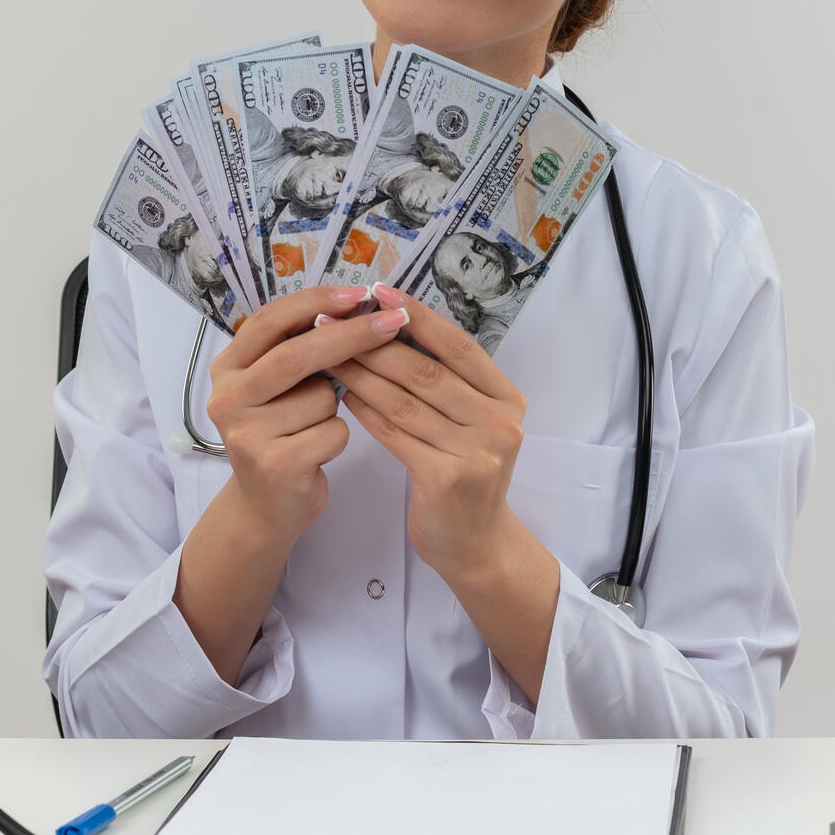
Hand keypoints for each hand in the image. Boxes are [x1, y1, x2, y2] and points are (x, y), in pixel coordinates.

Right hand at [205, 284, 414, 545]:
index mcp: (227, 367)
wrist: (266, 507)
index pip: (270, 320)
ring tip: (314, 425)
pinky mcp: (274, 465)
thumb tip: (356, 306)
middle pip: (295, 355)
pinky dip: (339, 437)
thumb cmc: (283, 433)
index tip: (358, 293)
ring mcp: (246, 434)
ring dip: (336, 406)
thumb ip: (300, 349)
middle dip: (350, 336)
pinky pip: (332, 431)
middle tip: (395, 322)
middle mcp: (227, 397)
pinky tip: (319, 451)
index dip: (315, 303)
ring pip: (321, 396)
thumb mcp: (278, 387)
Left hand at [330, 284, 530, 583]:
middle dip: (376, 342)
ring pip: (406, 401)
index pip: (459, 346)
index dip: (419, 316)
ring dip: (362, 373)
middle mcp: (499, 422)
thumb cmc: (465, 473)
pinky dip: (367, 411)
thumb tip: (390, 324)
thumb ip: (447, 382)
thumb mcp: (472, 422)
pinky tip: (344, 394)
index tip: (381, 291)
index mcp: (507, 399)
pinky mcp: (446, 478)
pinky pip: (396, 433)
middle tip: (335, 320)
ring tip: (327, 352)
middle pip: (427, 371)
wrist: (475, 544)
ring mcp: (476, 452)